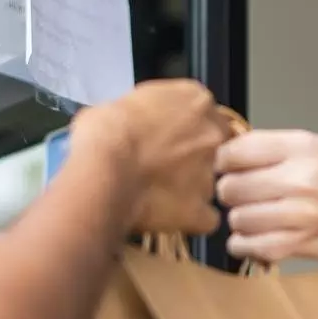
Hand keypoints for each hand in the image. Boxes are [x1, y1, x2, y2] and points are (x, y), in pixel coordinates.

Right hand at [78, 79, 227, 234]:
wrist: (102, 166)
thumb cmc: (104, 130)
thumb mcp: (120, 103)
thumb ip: (143, 112)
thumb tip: (133, 124)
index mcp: (195, 99)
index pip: (204, 113)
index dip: (185, 129)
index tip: (167, 138)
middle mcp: (211, 133)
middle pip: (215, 147)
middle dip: (194, 158)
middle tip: (164, 167)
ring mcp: (209, 172)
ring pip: (210, 183)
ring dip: (190, 189)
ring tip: (157, 194)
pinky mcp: (200, 209)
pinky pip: (205, 219)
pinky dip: (191, 220)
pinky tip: (169, 217)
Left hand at [215, 130, 317, 268]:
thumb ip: (276, 149)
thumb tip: (229, 153)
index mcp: (302, 147)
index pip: (234, 150)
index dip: (225, 164)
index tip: (231, 172)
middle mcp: (299, 176)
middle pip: (229, 186)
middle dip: (232, 196)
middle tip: (247, 200)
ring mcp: (298, 212)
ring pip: (235, 218)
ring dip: (241, 224)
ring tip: (259, 222)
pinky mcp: (298, 244)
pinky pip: (247, 245)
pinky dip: (246, 246)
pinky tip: (260, 239)